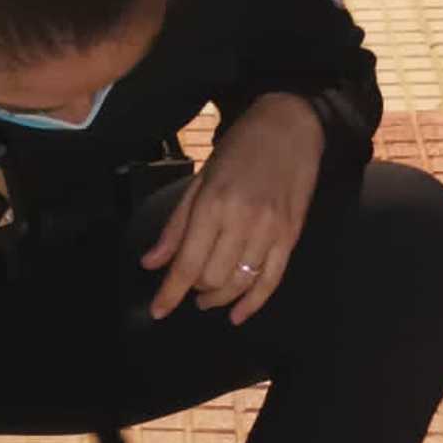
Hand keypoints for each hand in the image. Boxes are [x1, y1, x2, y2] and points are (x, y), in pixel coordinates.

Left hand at [144, 93, 324, 325]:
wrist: (290, 127)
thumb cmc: (238, 150)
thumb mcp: (199, 181)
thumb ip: (176, 227)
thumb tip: (151, 264)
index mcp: (213, 205)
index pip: (187, 263)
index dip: (170, 293)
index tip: (157, 311)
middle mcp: (242, 221)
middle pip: (212, 278)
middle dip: (195, 290)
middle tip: (189, 286)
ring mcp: (270, 230)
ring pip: (240, 283)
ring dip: (219, 298)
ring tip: (208, 298)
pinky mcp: (291, 236)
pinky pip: (271, 280)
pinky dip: (253, 303)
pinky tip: (238, 315)